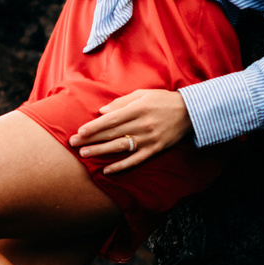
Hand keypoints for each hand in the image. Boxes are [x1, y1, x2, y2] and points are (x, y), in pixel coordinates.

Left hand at [72, 89, 192, 173]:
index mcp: (138, 109)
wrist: (190, 113)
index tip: (80, 131)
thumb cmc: (163, 100)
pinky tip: (107, 170)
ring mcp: (149, 139)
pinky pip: (135, 160)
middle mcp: (142, 125)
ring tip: (84, 154)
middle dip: (91, 139)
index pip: (111, 119)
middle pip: (112, 134)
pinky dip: (121, 166)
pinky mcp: (155, 150)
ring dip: (100, 152)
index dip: (94, 126)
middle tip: (73, 144)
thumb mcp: (143, 94)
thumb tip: (101, 111)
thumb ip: (121, 102)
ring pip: (120, 147)